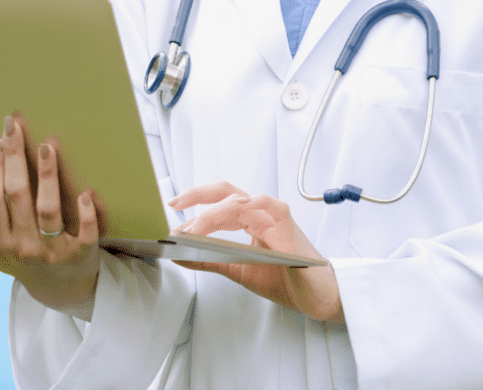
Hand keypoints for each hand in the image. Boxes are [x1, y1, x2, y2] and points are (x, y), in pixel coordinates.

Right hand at [0, 116, 99, 319]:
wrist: (57, 288)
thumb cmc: (16, 258)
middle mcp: (24, 246)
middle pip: (16, 195)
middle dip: (14, 158)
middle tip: (15, 128)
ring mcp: (53, 251)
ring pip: (47, 209)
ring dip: (47, 176)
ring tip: (47, 146)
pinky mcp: (81, 254)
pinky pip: (84, 233)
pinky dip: (86, 214)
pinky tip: (86, 193)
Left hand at [169, 181, 344, 323]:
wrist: (314, 297)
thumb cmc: (282, 280)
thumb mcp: (235, 268)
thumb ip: (208, 260)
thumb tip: (176, 255)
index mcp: (250, 219)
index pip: (218, 202)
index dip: (194, 205)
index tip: (173, 214)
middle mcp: (260, 211)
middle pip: (224, 191)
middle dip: (196, 194)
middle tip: (174, 204)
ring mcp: (273, 214)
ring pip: (235, 201)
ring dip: (209, 215)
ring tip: (190, 231)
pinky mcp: (284, 221)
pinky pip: (260, 205)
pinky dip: (236, 210)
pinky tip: (219, 220)